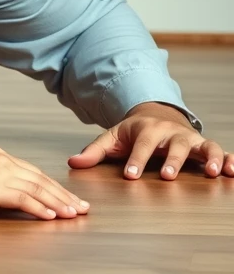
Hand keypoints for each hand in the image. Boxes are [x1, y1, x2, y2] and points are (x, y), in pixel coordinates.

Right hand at [0, 147, 89, 219]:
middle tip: (83, 208)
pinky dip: (40, 208)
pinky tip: (52, 217)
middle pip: (41, 179)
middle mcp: (0, 159)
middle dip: (64, 195)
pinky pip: (23, 198)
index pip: (34, 172)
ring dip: (59, 203)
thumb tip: (13, 197)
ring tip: (74, 215)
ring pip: (37, 188)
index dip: (55, 187)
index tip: (70, 198)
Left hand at [68, 102, 233, 179]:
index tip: (131, 176)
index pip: (139, 146)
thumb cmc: (133, 132)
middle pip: (172, 145)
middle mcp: (169, 133)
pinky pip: (219, 150)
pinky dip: (227, 159)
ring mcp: (188, 138)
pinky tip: (232, 171)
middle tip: (167, 176)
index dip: (135, 160)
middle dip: (170, 160)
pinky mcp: (203, 145)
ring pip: (201, 146)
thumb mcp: (113, 137)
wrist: (155, 115)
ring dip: (207, 158)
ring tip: (210, 173)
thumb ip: (94, 151)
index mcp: (145, 130)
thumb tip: (72, 162)